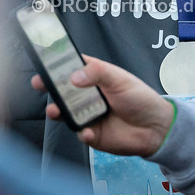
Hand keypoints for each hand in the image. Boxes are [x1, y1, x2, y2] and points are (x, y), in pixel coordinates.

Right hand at [32, 55, 174, 156]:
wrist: (155, 128)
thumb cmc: (140, 98)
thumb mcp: (120, 80)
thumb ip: (97, 74)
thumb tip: (73, 77)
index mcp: (95, 77)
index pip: (72, 66)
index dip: (57, 63)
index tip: (43, 61)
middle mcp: (88, 95)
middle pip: (63, 89)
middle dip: (49, 87)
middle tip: (39, 84)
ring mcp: (87, 115)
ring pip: (65, 112)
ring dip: (57, 111)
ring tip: (55, 111)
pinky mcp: (92, 134)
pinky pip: (80, 133)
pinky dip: (82, 132)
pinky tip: (89, 131)